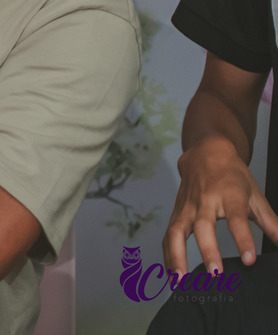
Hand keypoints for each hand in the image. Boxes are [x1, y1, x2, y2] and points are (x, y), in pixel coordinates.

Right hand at [164, 136, 277, 274]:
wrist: (205, 154)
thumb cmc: (232, 175)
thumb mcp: (255, 194)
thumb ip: (270, 222)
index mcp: (229, 196)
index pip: (236, 219)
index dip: (243, 240)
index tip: (249, 260)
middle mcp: (205, 202)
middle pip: (202, 227)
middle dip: (208, 250)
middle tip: (215, 273)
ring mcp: (187, 208)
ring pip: (176, 232)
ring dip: (176, 256)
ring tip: (181, 280)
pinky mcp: (176, 213)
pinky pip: (168, 235)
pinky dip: (167, 255)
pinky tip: (172, 273)